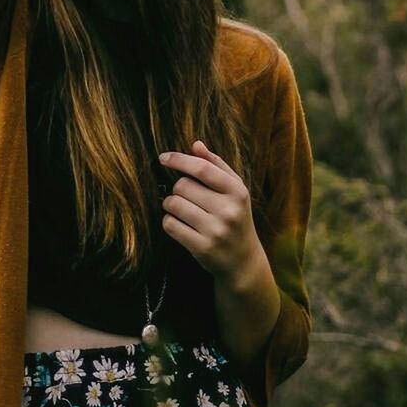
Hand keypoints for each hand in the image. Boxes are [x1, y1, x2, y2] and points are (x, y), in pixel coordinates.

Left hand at [158, 139, 265, 287]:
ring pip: (173, 204)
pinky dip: (169, 221)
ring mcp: (215, 231)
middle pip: (182, 185)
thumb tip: (196, 144)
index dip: (179, 160)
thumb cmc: (236, 217)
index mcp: (237, 192)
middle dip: (177, 188)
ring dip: (170, 204)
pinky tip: (179, 224)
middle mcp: (228, 211)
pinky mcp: (202, 248)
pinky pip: (170, 225)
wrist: (243, 261)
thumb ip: (216, 165)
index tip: (163, 157)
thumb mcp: (235, 190)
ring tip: (180, 209)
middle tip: (185, 196)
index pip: (202, 168)